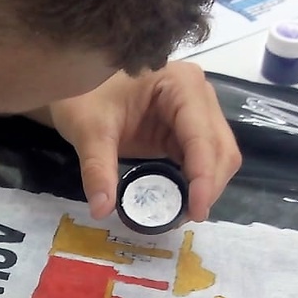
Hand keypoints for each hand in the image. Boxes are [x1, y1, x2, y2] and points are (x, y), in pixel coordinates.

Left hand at [44, 62, 240, 221]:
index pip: (202, 136)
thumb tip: (101, 210)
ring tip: (182, 212)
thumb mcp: (89, 131)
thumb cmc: (84, 95)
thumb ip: (97, 169)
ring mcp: (197, 111)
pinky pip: (203, 159)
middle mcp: (199, 94)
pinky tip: (180, 200)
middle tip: (187, 217)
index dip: (204, 177)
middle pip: (220, 148)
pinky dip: (196, 182)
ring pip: (219, 156)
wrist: (77, 80)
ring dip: (206, 186)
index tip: (196, 211)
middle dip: (209, 185)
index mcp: (181, 84)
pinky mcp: (188, 129)